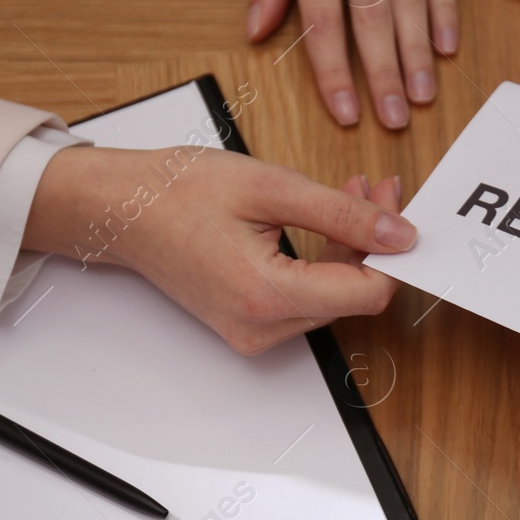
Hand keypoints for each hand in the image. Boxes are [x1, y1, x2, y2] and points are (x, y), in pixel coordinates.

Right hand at [22, 145, 414, 353]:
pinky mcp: (249, 323)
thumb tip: (399, 234)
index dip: (393, 252)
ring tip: (352, 194)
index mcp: (266, 296)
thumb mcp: (272, 187)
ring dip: (350, 246)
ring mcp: (253, 332)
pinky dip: (324, 259)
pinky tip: (327, 220)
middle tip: (376, 189)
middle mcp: (261, 328)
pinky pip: (306, 297)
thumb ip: (343, 214)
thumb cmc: (177, 192)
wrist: (120, 208)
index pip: (367, 294)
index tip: (398, 209)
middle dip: (373, 241)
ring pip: (332, 296)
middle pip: (352, 295)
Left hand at [247, 0, 457, 129]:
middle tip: (396, 119)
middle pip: (372, 17)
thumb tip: (258, 32)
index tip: (345, 112)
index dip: (334, 72)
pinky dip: (445, 10)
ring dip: (419, 52)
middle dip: (385, 74)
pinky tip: (447, 46)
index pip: (322, 19)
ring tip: (424, 94)